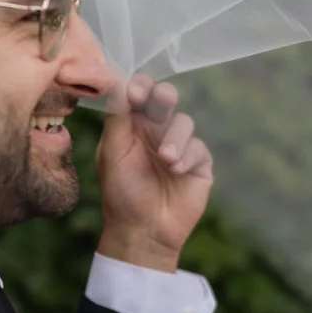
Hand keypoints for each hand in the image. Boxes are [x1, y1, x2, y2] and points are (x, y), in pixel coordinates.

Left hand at [94, 71, 213, 270]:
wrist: (144, 231)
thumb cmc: (121, 192)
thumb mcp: (112, 153)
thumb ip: (117, 118)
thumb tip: (120, 82)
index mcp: (130, 125)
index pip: (137, 93)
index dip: (139, 86)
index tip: (135, 92)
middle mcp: (155, 130)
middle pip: (164, 98)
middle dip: (165, 96)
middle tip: (163, 100)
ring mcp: (178, 145)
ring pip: (184, 122)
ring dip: (175, 137)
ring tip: (166, 159)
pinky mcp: (198, 163)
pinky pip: (199, 147)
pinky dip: (188, 156)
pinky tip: (177, 171)